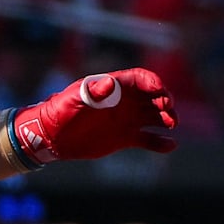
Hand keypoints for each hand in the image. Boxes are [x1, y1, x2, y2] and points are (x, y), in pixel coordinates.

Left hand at [11, 69, 177, 164]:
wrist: (52, 135)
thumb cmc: (60, 111)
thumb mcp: (74, 99)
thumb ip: (92, 92)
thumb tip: (109, 82)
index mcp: (112, 87)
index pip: (139, 79)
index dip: (153, 82)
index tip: (160, 91)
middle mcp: (123, 101)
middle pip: (153, 96)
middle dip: (165, 101)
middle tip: (169, 111)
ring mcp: (126, 119)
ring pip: (155, 116)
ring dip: (167, 119)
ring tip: (171, 125)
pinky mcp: (125, 138)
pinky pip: (148, 139)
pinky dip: (160, 142)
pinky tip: (170, 145)